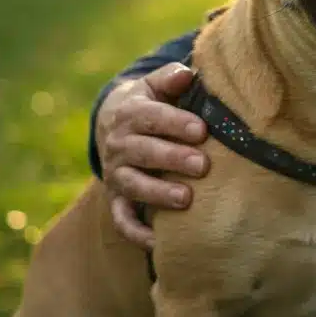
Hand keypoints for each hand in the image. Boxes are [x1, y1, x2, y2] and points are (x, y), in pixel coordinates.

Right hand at [95, 62, 209, 246]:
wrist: (113, 122)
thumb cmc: (150, 101)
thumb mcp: (156, 84)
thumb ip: (171, 78)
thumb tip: (188, 74)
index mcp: (130, 113)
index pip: (151, 118)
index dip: (175, 124)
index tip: (201, 130)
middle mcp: (119, 145)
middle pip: (143, 152)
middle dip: (172, 159)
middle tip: (202, 166)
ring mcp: (116, 174)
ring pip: (132, 185)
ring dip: (157, 193)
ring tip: (186, 200)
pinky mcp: (116, 199)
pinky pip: (121, 219)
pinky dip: (136, 232)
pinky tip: (159, 243)